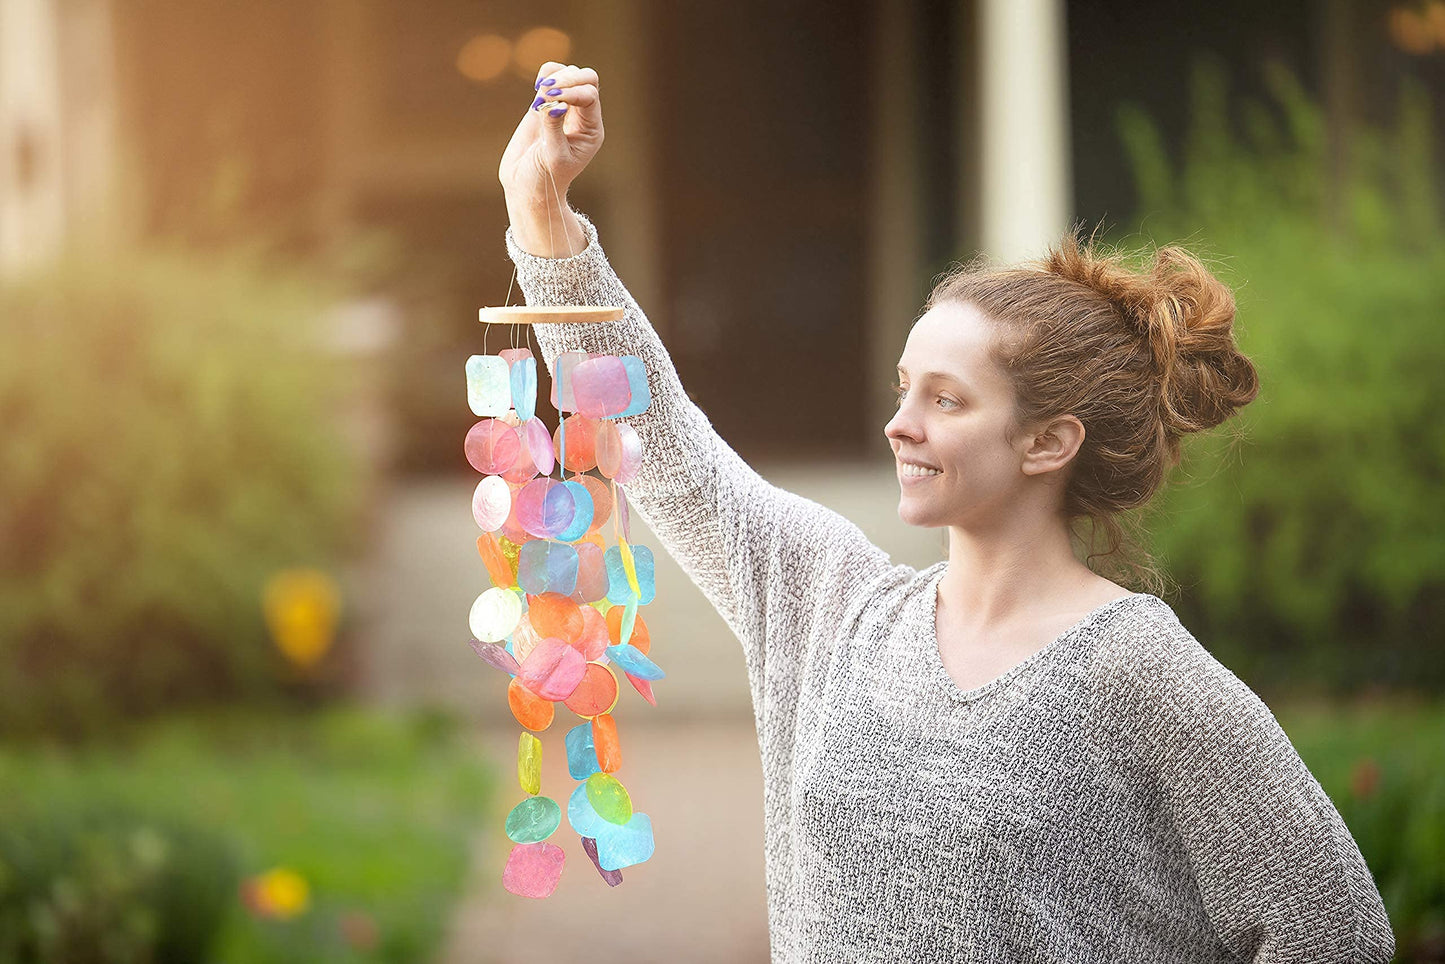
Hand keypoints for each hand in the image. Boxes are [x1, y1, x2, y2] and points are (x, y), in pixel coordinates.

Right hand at [499, 62, 603, 205]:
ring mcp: (564, 107)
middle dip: (567, 78)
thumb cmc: (544, 178)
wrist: (527, 186)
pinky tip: (536, 90)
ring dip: (554, 77)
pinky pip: (551, 76)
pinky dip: (545, 75)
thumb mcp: (551, 157)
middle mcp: (582, 116)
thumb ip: (553, 127)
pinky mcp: (545, 104)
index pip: (590, 96)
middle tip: (546, 90)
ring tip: (538, 97)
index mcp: (591, 130)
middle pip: (587, 78)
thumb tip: (555, 102)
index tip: (551, 99)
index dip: (572, 91)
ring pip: (570, 73)